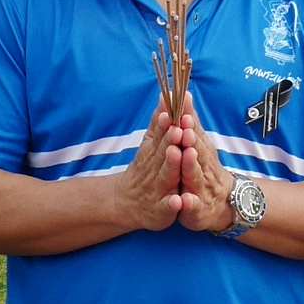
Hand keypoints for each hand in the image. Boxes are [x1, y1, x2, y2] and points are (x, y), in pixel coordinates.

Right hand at [113, 91, 181, 232]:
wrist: (125, 202)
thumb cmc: (144, 169)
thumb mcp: (149, 144)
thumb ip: (159, 122)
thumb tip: (166, 93)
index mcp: (153, 152)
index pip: (160, 135)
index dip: (165, 124)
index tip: (170, 111)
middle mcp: (154, 169)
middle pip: (163, 153)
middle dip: (169, 140)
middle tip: (177, 128)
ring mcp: (157, 189)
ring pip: (166, 176)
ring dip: (171, 165)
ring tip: (176, 153)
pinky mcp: (161, 209)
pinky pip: (167, 207)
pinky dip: (172, 204)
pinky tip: (178, 201)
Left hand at [173, 111, 236, 233]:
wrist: (224, 204)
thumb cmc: (206, 169)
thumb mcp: (199, 144)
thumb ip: (191, 121)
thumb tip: (185, 93)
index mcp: (201, 151)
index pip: (194, 133)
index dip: (189, 121)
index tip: (182, 107)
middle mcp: (204, 167)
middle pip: (197, 151)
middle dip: (192, 140)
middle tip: (185, 128)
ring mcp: (201, 188)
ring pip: (195, 176)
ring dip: (191, 165)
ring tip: (186, 154)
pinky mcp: (198, 209)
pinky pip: (193, 206)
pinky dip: (189, 203)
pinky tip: (184, 200)